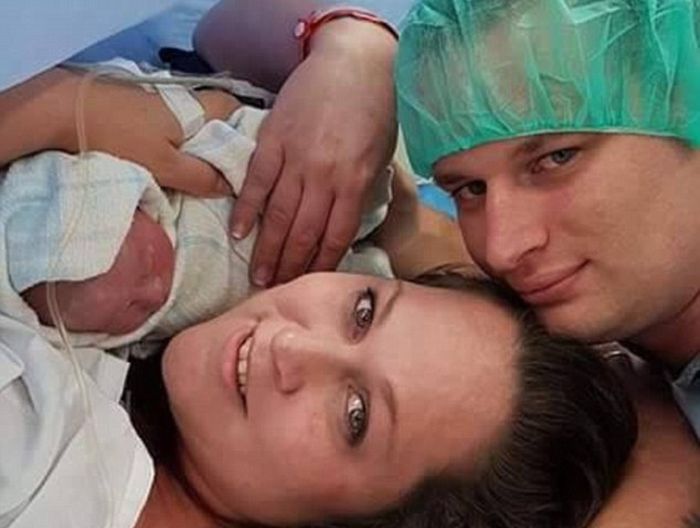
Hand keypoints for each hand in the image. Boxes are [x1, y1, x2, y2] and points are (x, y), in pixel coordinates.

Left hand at [63, 71, 240, 195]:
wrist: (63, 114)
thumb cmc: (120, 138)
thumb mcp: (164, 166)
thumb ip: (200, 176)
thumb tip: (230, 186)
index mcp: (194, 110)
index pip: (231, 106)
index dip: (245, 125)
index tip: (251, 153)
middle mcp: (180, 102)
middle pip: (213, 119)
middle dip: (222, 143)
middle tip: (230, 173)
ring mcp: (156, 105)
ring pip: (190, 127)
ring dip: (198, 147)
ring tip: (204, 176)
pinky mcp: (136, 113)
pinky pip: (169, 130)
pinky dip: (176, 146)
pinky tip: (172, 165)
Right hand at [229, 18, 397, 285]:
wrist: (354, 61)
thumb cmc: (375, 110)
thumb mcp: (380, 156)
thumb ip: (359, 192)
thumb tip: (340, 227)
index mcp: (356, 181)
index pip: (336, 236)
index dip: (321, 265)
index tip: (309, 287)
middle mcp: (325, 176)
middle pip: (303, 233)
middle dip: (290, 268)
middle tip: (275, 293)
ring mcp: (296, 158)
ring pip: (278, 215)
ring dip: (267, 250)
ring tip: (257, 277)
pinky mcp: (272, 140)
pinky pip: (256, 182)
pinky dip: (246, 209)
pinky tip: (238, 233)